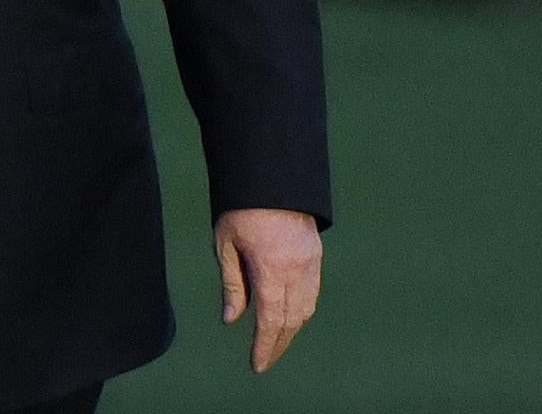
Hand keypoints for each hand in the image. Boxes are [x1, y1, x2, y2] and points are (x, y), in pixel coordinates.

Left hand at [215, 206, 320, 372]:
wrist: (272, 176)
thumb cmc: (240, 208)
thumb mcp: (225, 245)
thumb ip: (231, 284)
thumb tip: (232, 320)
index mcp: (270, 268)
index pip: (270, 320)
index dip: (264, 346)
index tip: (257, 365)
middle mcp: (296, 269)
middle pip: (290, 320)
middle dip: (277, 344)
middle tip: (264, 361)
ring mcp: (311, 262)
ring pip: (305, 309)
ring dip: (291, 330)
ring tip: (275, 344)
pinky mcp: (316, 254)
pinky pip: (312, 292)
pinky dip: (301, 311)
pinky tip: (289, 317)